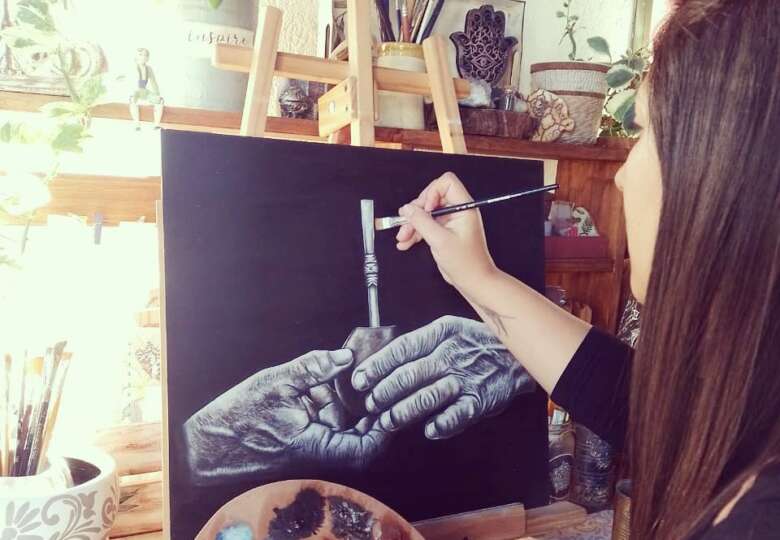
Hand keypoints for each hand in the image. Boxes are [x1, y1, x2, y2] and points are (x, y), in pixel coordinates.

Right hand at [183, 349, 389, 485]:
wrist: (210, 443)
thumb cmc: (238, 417)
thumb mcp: (277, 382)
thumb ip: (314, 367)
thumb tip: (345, 356)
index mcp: (317, 446)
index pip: (366, 447)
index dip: (384, 426)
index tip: (389, 398)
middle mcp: (320, 453)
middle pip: (361, 435)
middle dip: (370, 405)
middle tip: (373, 375)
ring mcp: (313, 449)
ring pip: (346, 427)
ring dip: (349, 402)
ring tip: (347, 372)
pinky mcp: (305, 444)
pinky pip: (329, 426)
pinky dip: (331, 405)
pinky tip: (324, 383)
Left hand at [351, 316, 533, 439]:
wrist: (519, 355)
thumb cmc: (476, 343)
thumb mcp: (450, 330)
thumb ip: (422, 344)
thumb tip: (385, 363)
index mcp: (441, 332)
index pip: (401, 349)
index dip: (377, 365)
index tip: (359, 379)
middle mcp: (450, 354)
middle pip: (408, 375)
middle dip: (383, 393)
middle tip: (370, 404)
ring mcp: (465, 378)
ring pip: (425, 397)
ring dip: (402, 413)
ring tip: (387, 422)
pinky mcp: (480, 400)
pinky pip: (455, 416)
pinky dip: (439, 425)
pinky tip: (428, 430)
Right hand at [395, 172, 496, 292]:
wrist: (473, 281)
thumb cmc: (466, 263)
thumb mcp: (440, 240)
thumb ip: (422, 222)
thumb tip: (407, 209)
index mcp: (463, 207)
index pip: (447, 183)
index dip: (432, 192)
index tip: (426, 209)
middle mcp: (457, 211)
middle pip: (432, 197)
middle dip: (417, 210)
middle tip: (407, 223)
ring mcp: (450, 221)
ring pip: (426, 212)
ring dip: (412, 224)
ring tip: (402, 238)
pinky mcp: (444, 232)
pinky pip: (426, 225)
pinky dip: (415, 232)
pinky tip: (405, 242)